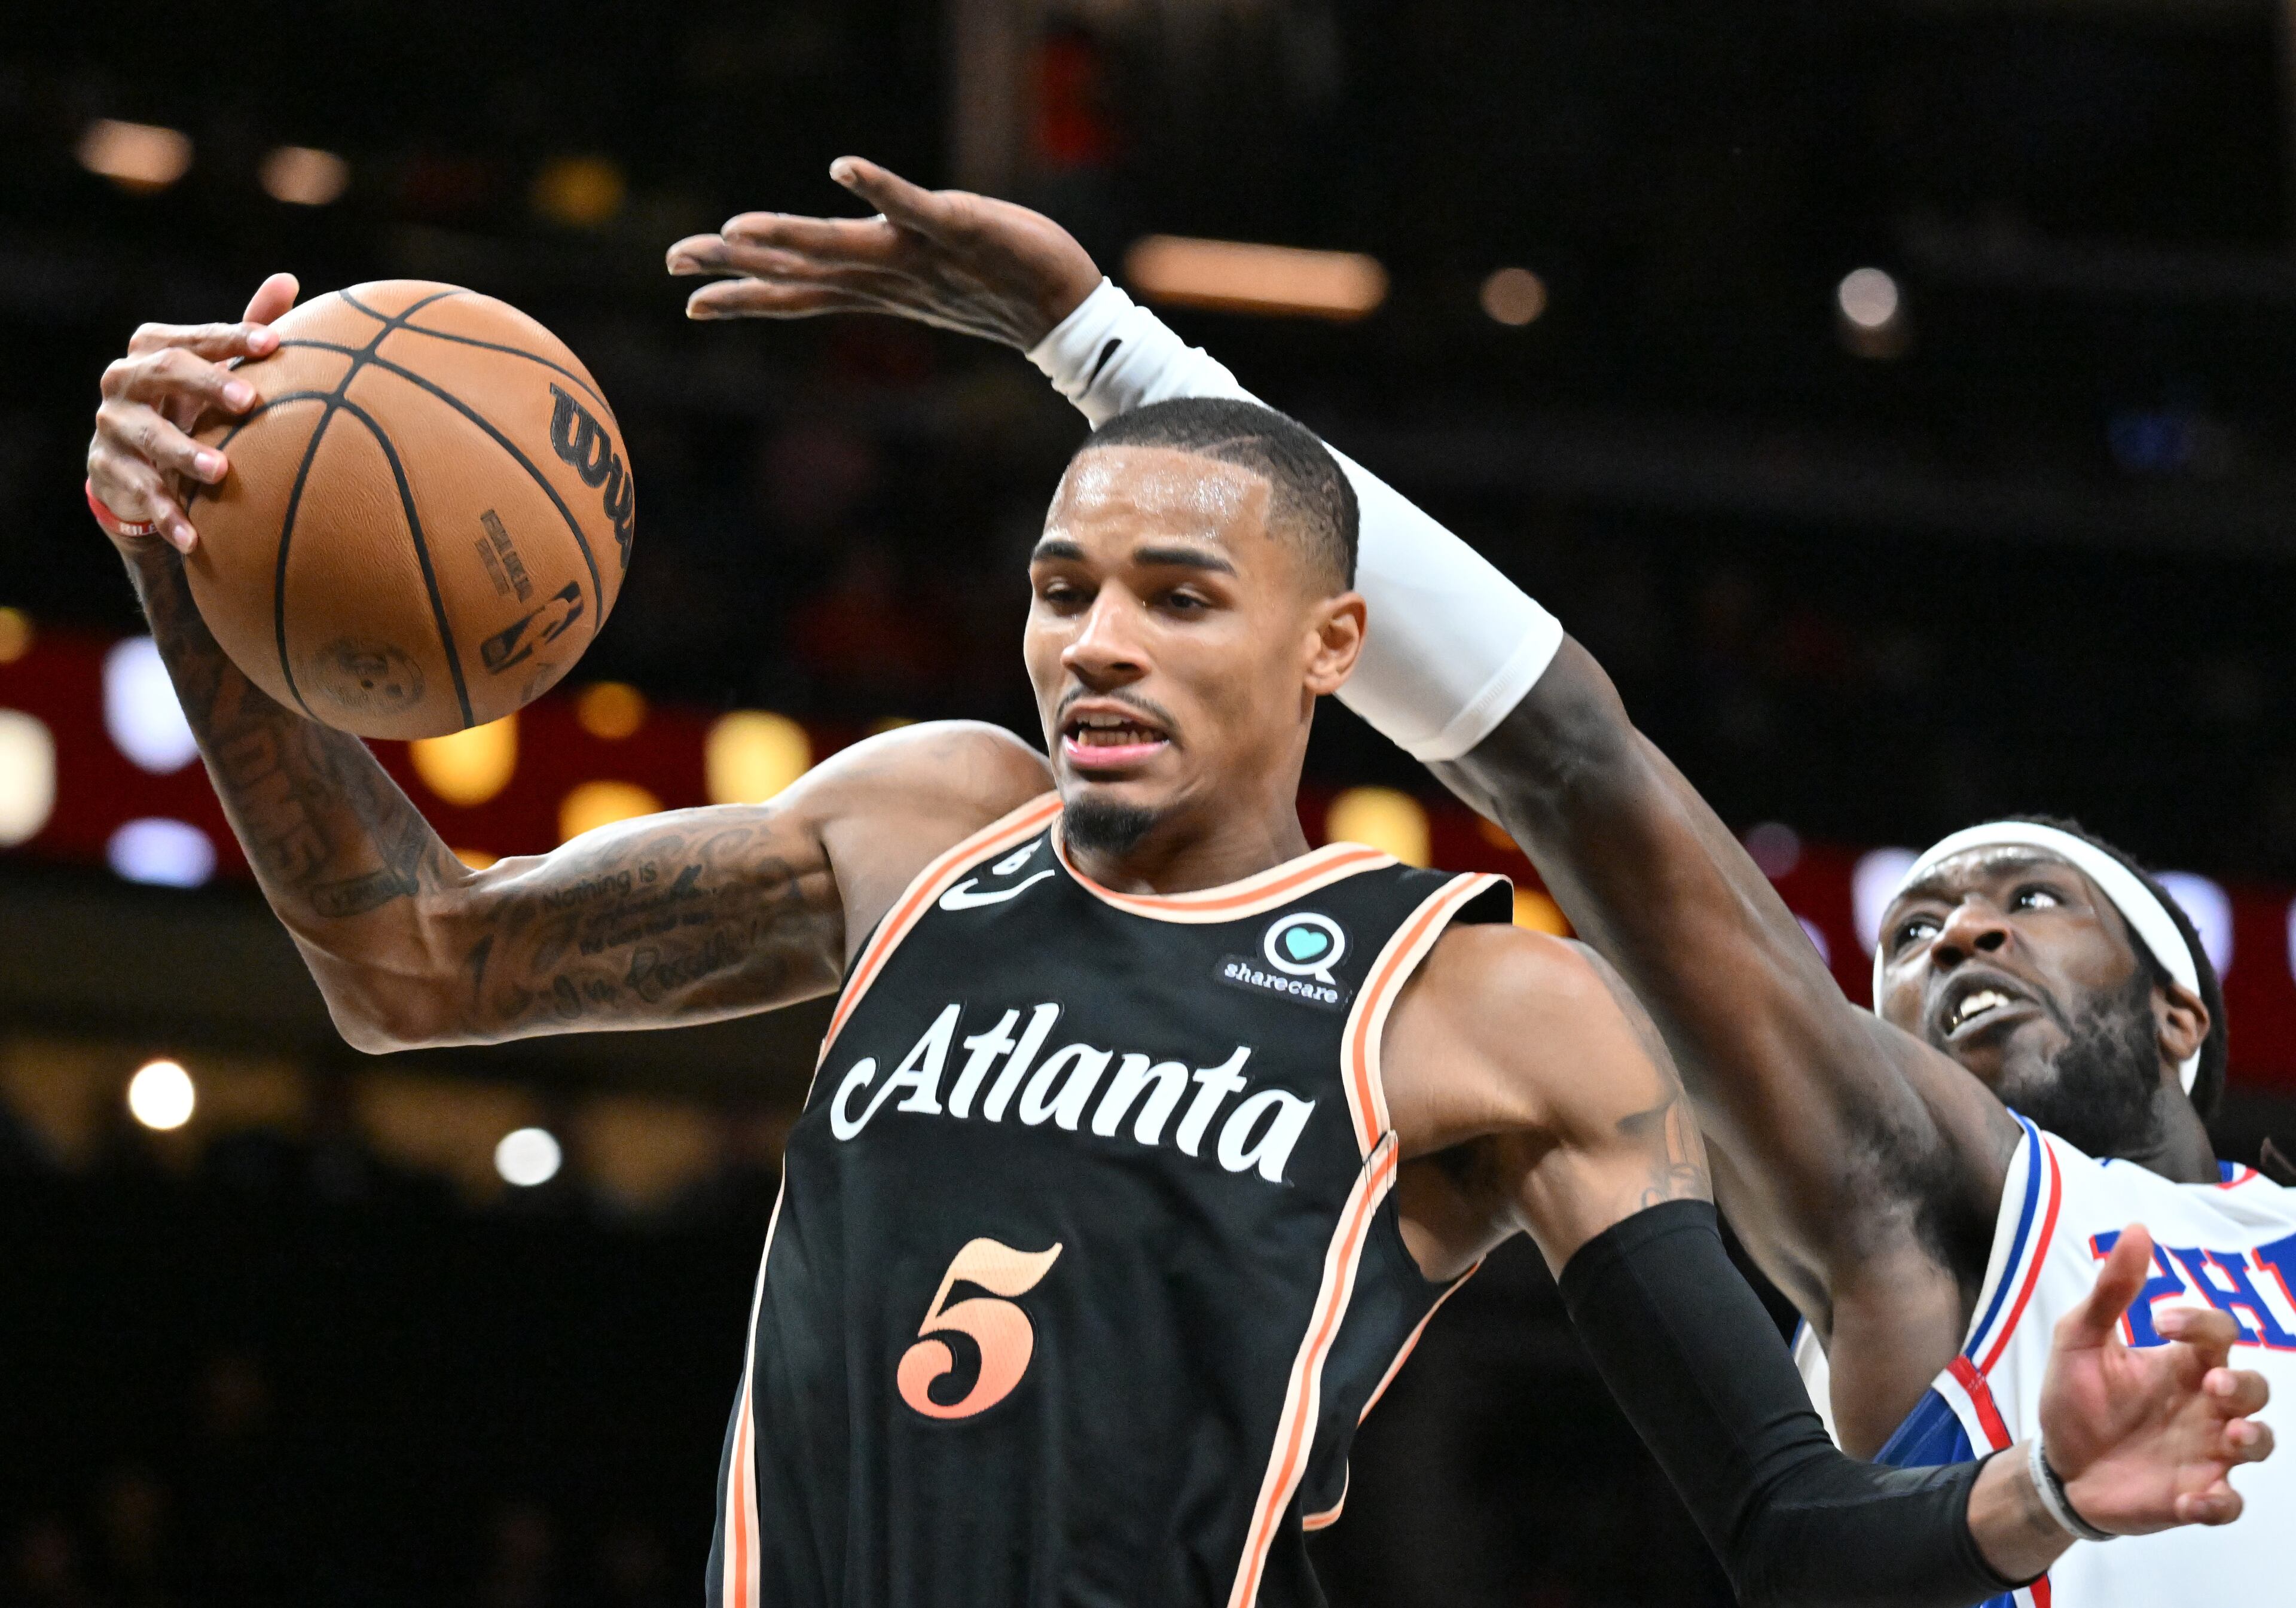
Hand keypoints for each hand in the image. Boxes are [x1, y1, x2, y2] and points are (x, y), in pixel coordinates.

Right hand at [87, 272, 299, 553]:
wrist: (138, 461)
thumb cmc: (192, 404)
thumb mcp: (217, 369)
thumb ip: (248, 328)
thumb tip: (289, 280)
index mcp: (154, 349)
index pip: (194, 336)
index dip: (231, 337)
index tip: (275, 343)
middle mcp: (125, 380)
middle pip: (165, 372)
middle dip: (208, 383)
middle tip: (250, 401)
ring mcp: (112, 425)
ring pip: (147, 436)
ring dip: (185, 453)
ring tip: (222, 472)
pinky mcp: (107, 468)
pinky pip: (140, 492)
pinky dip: (168, 515)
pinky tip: (194, 538)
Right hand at [665, 156, 1100, 349]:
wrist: (1064, 311)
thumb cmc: (994, 289)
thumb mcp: (922, 286)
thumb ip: (875, 276)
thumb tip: (839, 273)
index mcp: (874, 288)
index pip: (798, 296)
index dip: (743, 300)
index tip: (689, 304)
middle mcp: (886, 276)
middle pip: (800, 272)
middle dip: (736, 267)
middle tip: (677, 261)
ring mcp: (919, 254)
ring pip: (839, 247)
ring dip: (786, 235)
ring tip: (733, 227)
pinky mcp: (956, 227)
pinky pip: (912, 205)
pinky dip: (878, 187)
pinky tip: (841, 167)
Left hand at [2038, 1224, 2271, 1532]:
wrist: (2055, 1464)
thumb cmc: (2076, 1397)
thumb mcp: (2080, 1339)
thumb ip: (2111, 1292)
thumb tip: (2138, 1230)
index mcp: (2182, 1364)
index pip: (2218, 1334)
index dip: (2202, 1322)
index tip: (2161, 1320)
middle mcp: (2203, 1406)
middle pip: (2255, 1389)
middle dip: (2245, 1387)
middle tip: (2212, 1385)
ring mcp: (2204, 1452)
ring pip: (2259, 1443)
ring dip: (2253, 1438)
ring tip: (2231, 1435)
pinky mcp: (2192, 1495)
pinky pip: (2227, 1503)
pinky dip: (2219, 1502)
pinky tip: (2191, 1497)